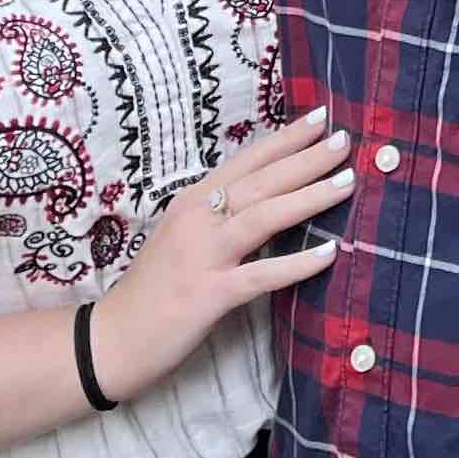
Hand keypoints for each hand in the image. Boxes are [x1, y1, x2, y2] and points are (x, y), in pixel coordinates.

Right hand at [88, 108, 355, 403]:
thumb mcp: (182, 237)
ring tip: (347, 182)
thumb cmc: (152, 288)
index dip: (284, 139)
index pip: (246, 160)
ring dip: (309, 196)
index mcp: (191, 201)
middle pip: (261, 181)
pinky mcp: (209, 294)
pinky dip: (297, 263)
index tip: (320, 117)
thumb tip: (270, 198)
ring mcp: (202, 255)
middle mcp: (196, 219)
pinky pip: (261, 275)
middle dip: (306, 158)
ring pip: (263, 216)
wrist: (111, 339)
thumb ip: (219, 216)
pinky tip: (330, 253)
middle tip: (345, 140)